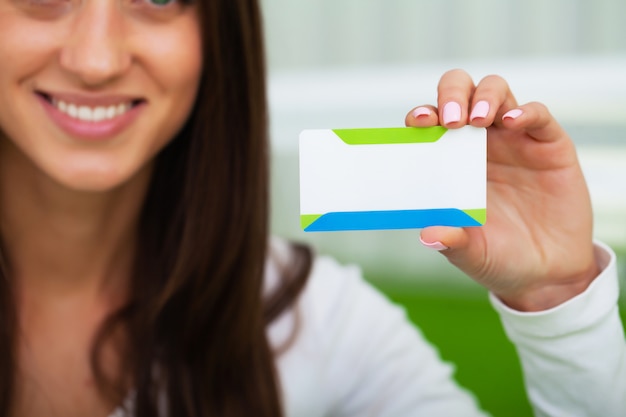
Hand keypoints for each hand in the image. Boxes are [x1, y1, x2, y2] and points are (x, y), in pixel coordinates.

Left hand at [405, 69, 598, 310]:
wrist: (546, 273)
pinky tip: (512, 122)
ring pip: (495, 91)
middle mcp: (479, 143)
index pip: (431, 123)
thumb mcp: (471, 253)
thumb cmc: (498, 257)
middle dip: (452, 94)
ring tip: (477, 120)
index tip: (417, 123)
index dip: (422, 115)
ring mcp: (514, 140)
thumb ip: (452, 242)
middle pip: (461, 92)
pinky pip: (537, 114)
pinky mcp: (548, 145)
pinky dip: (525, 111)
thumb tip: (428, 234)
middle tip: (451, 120)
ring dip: (484, 97)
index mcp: (450, 161)